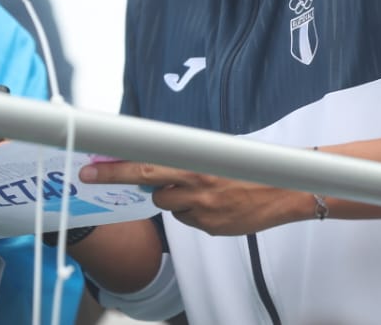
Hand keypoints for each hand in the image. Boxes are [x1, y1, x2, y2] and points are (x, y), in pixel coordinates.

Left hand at [80, 160, 304, 235]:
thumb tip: (156, 159)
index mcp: (197, 162)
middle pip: (148, 185)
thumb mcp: (218, 152)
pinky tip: (216, 202)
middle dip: (119, 178)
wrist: (288, 190)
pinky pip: (187, 218)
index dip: (116, 168)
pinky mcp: (210, 228)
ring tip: (202, 187)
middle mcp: (196, 187)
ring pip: (168, 204)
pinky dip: (194, 210)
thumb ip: (188, 157)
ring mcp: (202, 211)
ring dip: (174, 196)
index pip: (146, 164)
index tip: (92, 168)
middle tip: (92, 175)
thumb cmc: (253, 165)